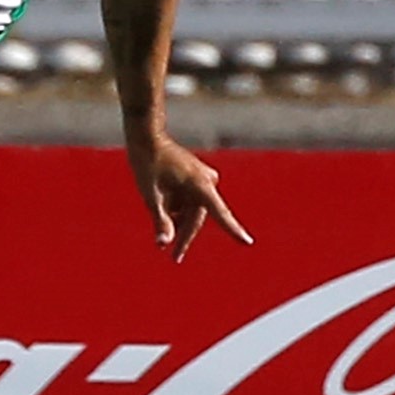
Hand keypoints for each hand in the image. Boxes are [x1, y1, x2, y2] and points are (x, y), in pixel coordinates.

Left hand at [128, 132, 252, 262]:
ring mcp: (203, 180)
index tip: (247, 242)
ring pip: (192, 211)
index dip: (233, 230)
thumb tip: (163, 243)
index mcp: (200, 185)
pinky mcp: (197, 179)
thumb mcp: (150, 195)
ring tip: (157, 212)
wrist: (147, 136)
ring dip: (177, 219)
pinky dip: (176, 208)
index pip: (220, 213)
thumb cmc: (147, 164)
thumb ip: (159, 220)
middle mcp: (206, 182)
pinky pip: (188, 202)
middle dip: (184, 236)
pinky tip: (162, 199)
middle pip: (198, 218)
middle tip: (174, 258)